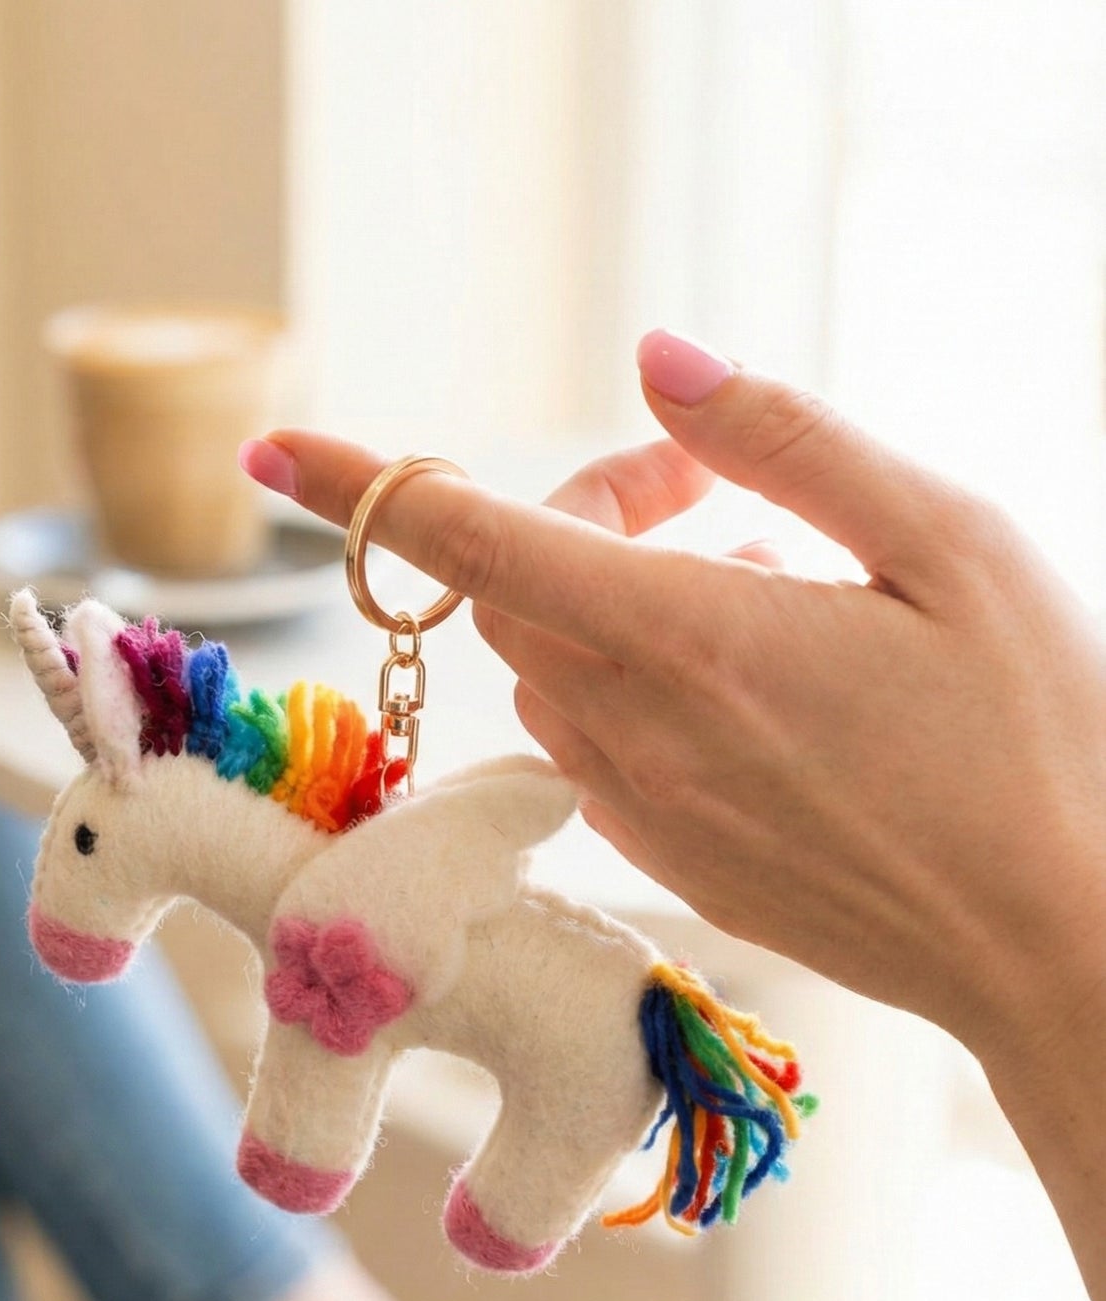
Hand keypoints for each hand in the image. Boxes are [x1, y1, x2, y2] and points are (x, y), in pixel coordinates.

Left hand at [239, 333, 1105, 1068]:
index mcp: (695, 639)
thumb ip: (787, 443)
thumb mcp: (950, 544)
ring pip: (545, 670)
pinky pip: (591, 745)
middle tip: (699, 492)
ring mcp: (646, 810)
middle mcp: (641, 732)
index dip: (364, 486)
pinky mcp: (667, 861)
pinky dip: (625, 682)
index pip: (475, 543)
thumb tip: (658, 360)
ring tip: (752, 587)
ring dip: (597, 599)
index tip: (273, 449)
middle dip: (563, 514)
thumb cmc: (1034, 735)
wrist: (1054, 939)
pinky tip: (747, 683)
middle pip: (508, 593)